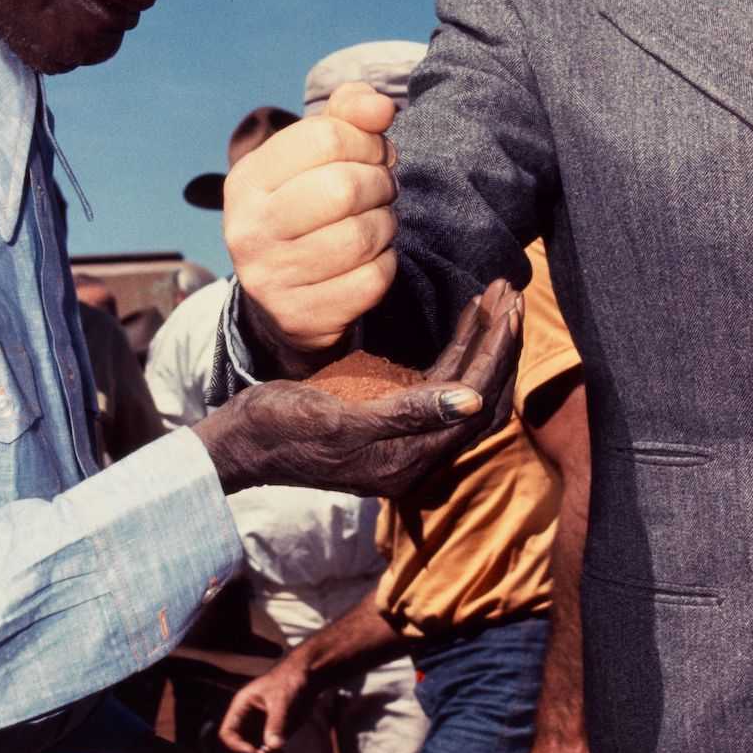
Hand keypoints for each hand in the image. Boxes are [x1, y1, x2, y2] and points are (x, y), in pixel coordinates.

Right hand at [195, 282, 521, 498]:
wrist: (241, 442)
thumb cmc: (281, 427)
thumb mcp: (340, 418)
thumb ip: (406, 412)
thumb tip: (469, 400)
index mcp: (409, 460)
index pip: (474, 403)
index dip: (496, 355)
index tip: (508, 307)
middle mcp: (418, 454)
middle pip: (480, 396)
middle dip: (499, 343)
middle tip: (511, 292)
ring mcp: (407, 437)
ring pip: (465, 387)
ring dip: (483, 341)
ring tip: (498, 295)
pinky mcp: (393, 418)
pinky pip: (441, 383)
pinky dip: (459, 349)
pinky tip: (468, 318)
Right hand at [219, 652, 314, 752]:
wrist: (308, 676)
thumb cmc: (289, 681)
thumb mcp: (281, 701)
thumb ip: (276, 723)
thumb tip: (273, 748)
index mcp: (242, 706)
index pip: (227, 732)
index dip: (236, 745)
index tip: (253, 751)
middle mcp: (249, 718)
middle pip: (240, 744)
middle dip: (251, 752)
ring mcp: (261, 725)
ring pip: (255, 748)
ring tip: (278, 751)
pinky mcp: (275, 730)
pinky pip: (270, 747)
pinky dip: (275, 751)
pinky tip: (283, 748)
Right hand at [223, 83, 398, 359]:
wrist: (281, 298)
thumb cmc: (307, 209)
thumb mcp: (312, 158)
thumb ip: (346, 117)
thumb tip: (381, 106)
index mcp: (247, 179)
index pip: (326, 136)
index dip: (366, 141)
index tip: (371, 155)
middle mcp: (249, 229)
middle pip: (345, 188)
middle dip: (381, 184)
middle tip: (381, 191)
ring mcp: (270, 277)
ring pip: (362, 236)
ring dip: (386, 225)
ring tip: (376, 223)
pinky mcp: (301, 316)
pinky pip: (372, 280)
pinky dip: (385, 264)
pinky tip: (371, 259)